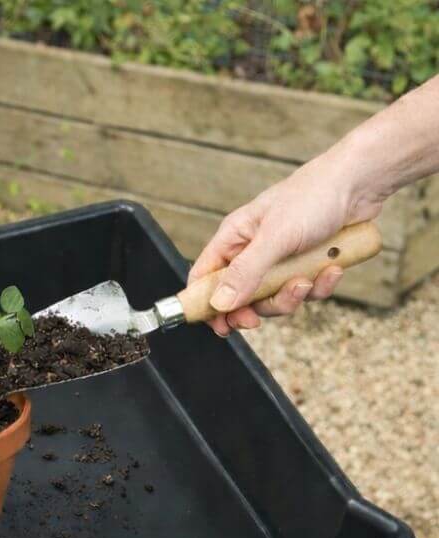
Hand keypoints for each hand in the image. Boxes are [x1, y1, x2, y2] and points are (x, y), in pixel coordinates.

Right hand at [188, 150, 383, 335]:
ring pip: (272, 298)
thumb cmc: (315, 195)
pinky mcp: (305, 264)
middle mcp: (253, 251)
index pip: (204, 277)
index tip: (219, 326)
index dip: (206, 304)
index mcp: (235, 238)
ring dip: (290, 297)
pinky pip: (303, 290)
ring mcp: (279, 260)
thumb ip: (246, 272)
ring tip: (308, 281)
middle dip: (253, 309)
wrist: (363, 181)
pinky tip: (333, 269)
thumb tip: (219, 304)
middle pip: (238, 296)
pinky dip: (319, 286)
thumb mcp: (275, 237)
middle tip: (258, 319)